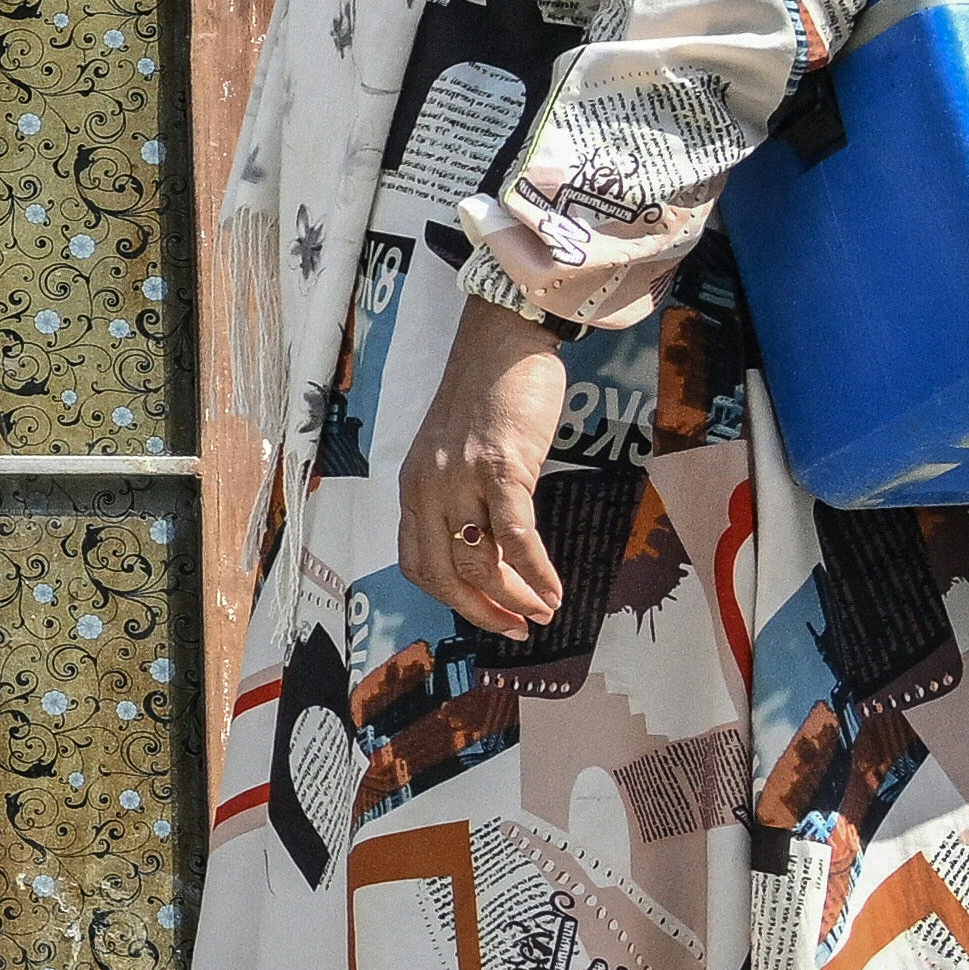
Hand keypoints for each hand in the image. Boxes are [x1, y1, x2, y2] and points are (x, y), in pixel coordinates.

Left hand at [400, 294, 577, 634]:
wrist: (503, 340)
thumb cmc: (487, 396)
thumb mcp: (456, 454)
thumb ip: (461, 499)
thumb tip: (491, 553)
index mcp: (413, 487)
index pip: (417, 563)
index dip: (451, 601)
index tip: (487, 617)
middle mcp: (427, 486)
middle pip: (443, 573)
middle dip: (482, 611)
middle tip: (517, 629)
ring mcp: (460, 477)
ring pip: (479, 560)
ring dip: (514, 598)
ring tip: (543, 612)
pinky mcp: (500, 466)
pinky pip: (515, 534)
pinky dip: (536, 571)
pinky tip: (555, 589)